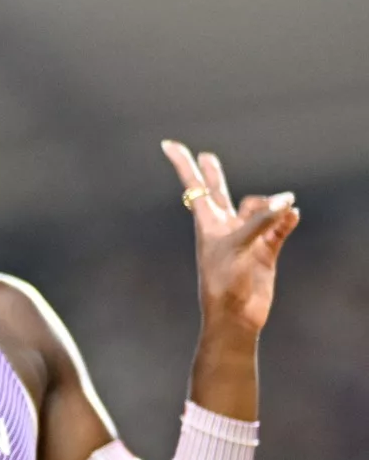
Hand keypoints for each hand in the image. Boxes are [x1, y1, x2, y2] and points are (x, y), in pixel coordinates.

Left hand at [161, 140, 298, 339]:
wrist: (235, 315)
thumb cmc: (224, 281)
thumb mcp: (238, 246)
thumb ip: (261, 221)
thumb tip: (288, 204)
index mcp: (207, 223)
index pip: (194, 186)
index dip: (183, 163)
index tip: (167, 144)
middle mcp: (225, 226)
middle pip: (219, 191)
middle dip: (213, 173)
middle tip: (205, 156)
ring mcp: (246, 237)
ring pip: (259, 207)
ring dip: (272, 204)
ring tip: (286, 205)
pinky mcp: (266, 249)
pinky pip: (279, 226)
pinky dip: (286, 219)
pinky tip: (292, 213)